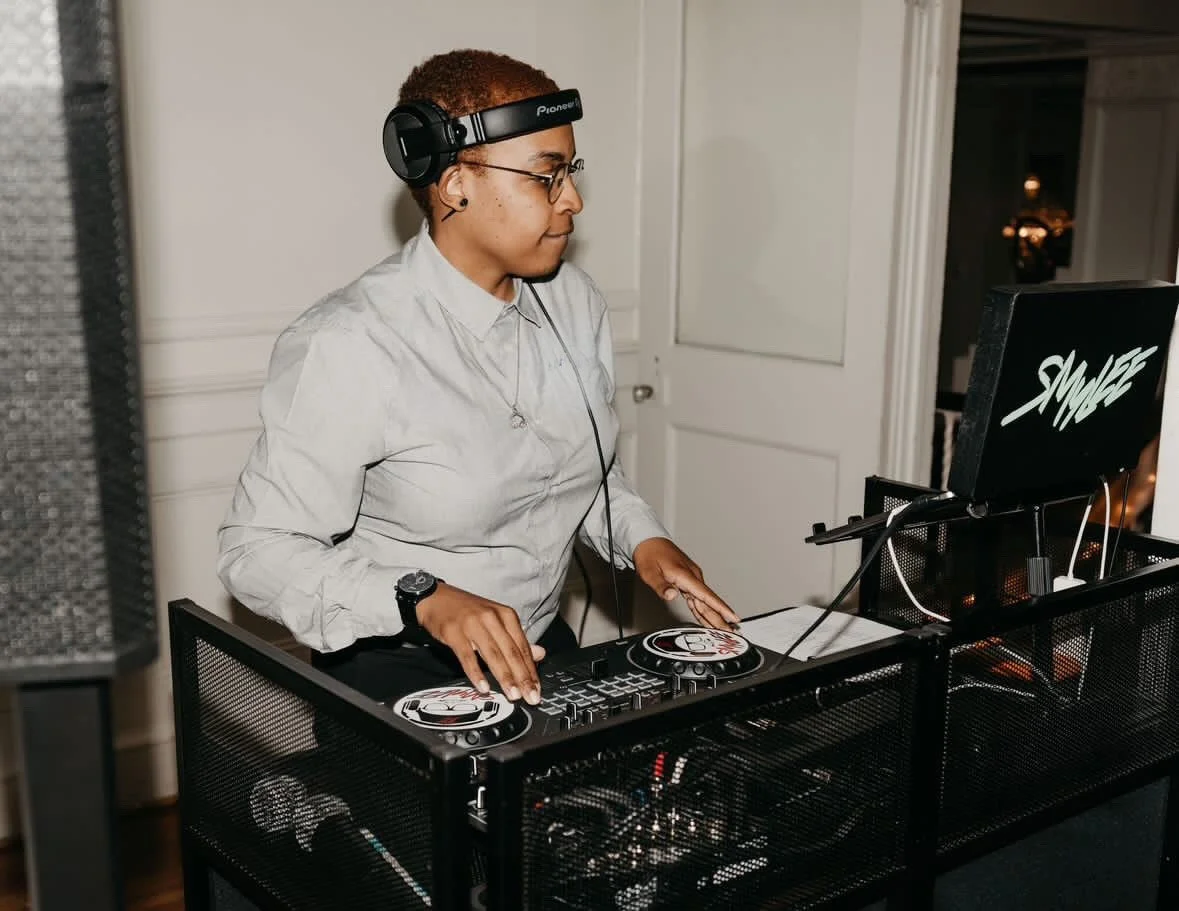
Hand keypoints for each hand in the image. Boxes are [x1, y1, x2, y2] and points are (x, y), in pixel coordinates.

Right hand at [416, 583, 544, 703]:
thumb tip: (539, 654)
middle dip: (522, 677)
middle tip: (530, 696)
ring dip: (504, 677)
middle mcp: (491, 618)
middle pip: (511, 652)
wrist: (436, 598)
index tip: (537, 688)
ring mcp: (472, 624)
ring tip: (512, 694)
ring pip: (493, 655)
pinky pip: (467, 656)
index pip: (522, 646)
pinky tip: (483, 686)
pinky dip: (476, 673)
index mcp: (505, 615)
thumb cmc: (467, 611)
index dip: (531, 670)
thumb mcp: (496, 620)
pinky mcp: (454, 632)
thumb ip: (516, 639)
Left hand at [633, 537, 739, 629]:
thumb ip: (661, 586)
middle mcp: (692, 577)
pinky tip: (708, 620)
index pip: (706, 595)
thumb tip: (671, 595)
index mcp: (685, 575)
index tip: (733, 617)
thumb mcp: (649, 572)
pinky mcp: (687, 580)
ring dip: (714, 616)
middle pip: (709, 602)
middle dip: (721, 618)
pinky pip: (697, 598)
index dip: (720, 608)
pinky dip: (703, 610)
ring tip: (724, 630)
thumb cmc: (649, 554)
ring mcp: (691, 578)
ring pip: (704, 601)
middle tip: (732, 632)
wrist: (648, 541)